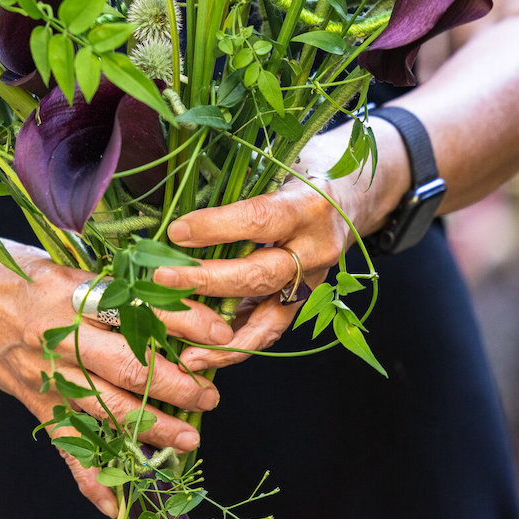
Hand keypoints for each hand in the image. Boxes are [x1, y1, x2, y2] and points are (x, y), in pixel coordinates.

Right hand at [0, 236, 233, 516]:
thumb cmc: (16, 267)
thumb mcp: (66, 263)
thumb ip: (113, 285)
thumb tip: (176, 297)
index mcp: (71, 291)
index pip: (139, 308)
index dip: (184, 320)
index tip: (220, 330)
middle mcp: (57, 335)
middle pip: (127, 367)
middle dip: (175, 385)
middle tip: (209, 395)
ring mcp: (43, 372)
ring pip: (104, 409)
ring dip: (151, 429)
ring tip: (188, 438)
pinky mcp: (33, 398)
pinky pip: (65, 444)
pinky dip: (89, 479)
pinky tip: (115, 504)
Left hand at [154, 123, 411, 371]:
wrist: (355, 194)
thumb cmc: (306, 171)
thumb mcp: (281, 162)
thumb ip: (241, 185)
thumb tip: (181, 207)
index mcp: (308, 207)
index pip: (259, 220)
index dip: (216, 228)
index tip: (177, 231)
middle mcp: (317, 249)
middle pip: (260, 274)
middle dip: (207, 280)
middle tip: (162, 279)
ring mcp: (313, 282)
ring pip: (268, 319)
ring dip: (221, 336)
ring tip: (183, 348)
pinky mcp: (303, 303)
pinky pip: (270, 331)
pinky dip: (236, 348)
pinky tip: (202, 356)